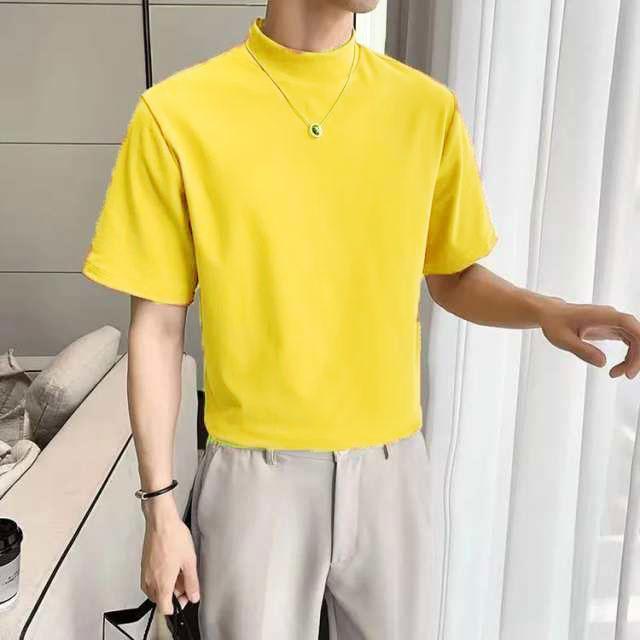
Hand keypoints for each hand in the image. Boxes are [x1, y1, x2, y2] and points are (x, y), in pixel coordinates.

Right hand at [140, 495, 199, 614]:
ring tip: (179, 570)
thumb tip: (194, 596)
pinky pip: (151, 579)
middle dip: (174, 594)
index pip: (165, 609)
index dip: (177, 606)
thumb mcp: (189, 561)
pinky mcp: (144, 565)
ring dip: (167, 586)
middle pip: (160, 600)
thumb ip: (192, 582)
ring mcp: (145, 573)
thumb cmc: (174, 537)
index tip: (186, 596)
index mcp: (162, 584)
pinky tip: (170, 564)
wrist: (161, 521)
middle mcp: (150, 582)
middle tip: (185, 580)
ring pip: (155, 590)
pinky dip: (160, 577)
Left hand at [538, 299, 639, 378]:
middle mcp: (612, 316)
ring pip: (635, 340)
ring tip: (614, 374)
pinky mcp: (612, 329)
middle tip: (625, 375)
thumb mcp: (563, 339)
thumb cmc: (554, 323)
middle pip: (637, 335)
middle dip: (636, 357)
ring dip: (632, 359)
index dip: (638, 342)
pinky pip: (629, 342)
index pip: (629, 324)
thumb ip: (582, 350)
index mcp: (602, 315)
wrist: (550, 315)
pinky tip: (617, 368)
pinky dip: (627, 356)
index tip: (631, 365)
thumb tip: (603, 363)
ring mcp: (613, 322)